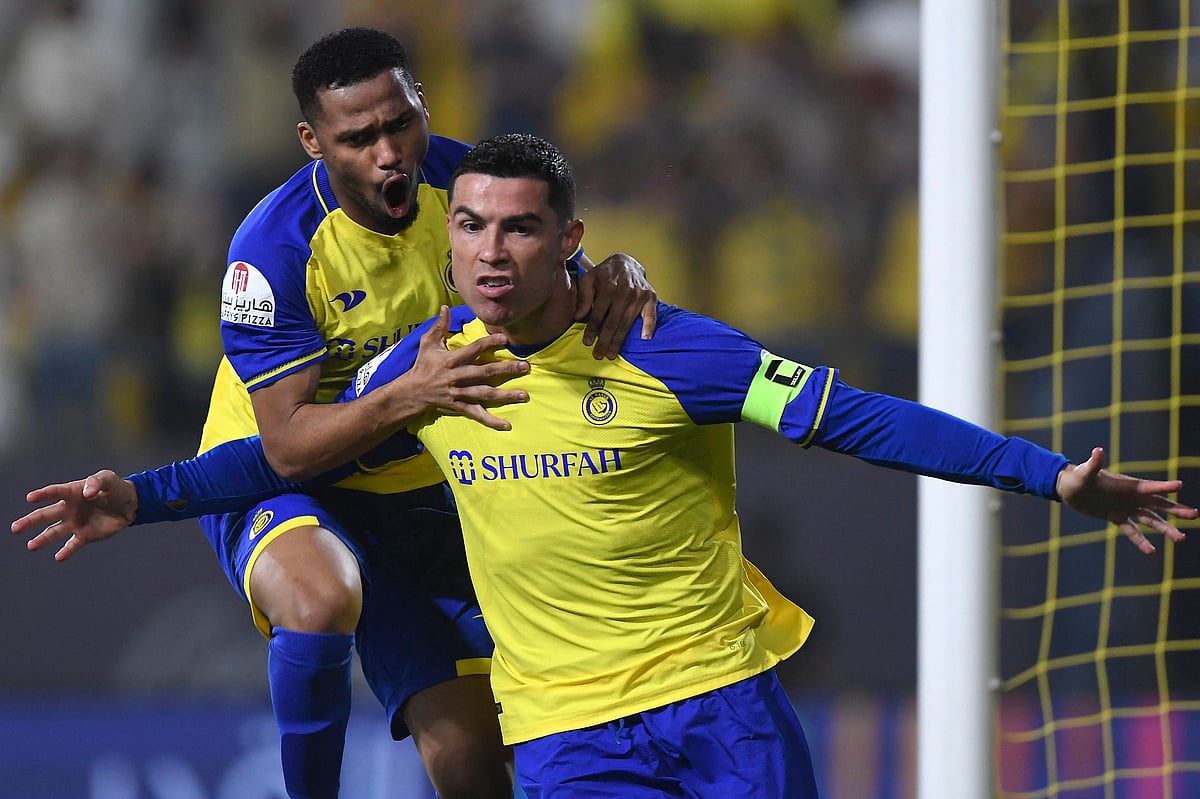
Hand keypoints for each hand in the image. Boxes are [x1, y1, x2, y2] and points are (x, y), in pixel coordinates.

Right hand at [11, 470, 138, 560]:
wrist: (129, 505)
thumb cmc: (114, 488)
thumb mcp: (108, 479)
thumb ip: (97, 482)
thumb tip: (87, 492)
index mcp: (72, 492)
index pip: (54, 493)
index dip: (43, 494)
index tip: (30, 498)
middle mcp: (69, 509)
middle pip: (46, 515)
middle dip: (30, 521)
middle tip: (15, 528)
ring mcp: (75, 523)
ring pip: (54, 532)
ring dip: (42, 539)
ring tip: (31, 546)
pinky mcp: (85, 535)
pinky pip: (73, 545)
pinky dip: (66, 551)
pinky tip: (58, 557)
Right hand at [396, 306, 529, 429]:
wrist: (412, 392)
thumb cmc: (423, 365)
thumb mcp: (428, 344)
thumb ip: (439, 326)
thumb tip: (445, 308)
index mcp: (451, 360)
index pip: (474, 349)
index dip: (489, 343)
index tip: (505, 339)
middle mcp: (457, 377)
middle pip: (485, 373)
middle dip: (506, 370)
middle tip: (525, 366)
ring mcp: (459, 394)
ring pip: (485, 394)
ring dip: (505, 395)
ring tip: (524, 395)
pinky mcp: (460, 407)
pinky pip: (477, 414)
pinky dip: (492, 421)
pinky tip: (507, 425)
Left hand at [574, 252, 657, 358]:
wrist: (626, 262)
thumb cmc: (604, 273)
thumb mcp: (589, 279)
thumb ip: (583, 297)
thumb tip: (578, 317)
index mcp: (608, 287)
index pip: (598, 314)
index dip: (592, 330)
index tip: (587, 343)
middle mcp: (624, 291)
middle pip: (613, 322)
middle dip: (605, 341)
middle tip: (599, 355)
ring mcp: (639, 294)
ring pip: (627, 322)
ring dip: (619, 340)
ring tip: (611, 354)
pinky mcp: (650, 296)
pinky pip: (651, 314)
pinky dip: (649, 326)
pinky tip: (645, 339)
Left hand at [1056, 447, 1196, 553]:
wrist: (1068, 488)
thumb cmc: (1077, 477)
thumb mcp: (1085, 472)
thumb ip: (1093, 464)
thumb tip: (1098, 451)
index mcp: (1127, 485)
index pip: (1150, 486)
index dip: (1164, 486)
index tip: (1180, 485)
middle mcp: (1131, 497)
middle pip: (1158, 505)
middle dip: (1176, 510)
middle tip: (1195, 515)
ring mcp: (1125, 508)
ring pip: (1150, 520)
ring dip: (1165, 529)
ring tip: (1182, 538)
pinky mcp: (1117, 517)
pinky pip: (1132, 531)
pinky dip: (1141, 540)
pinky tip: (1151, 551)